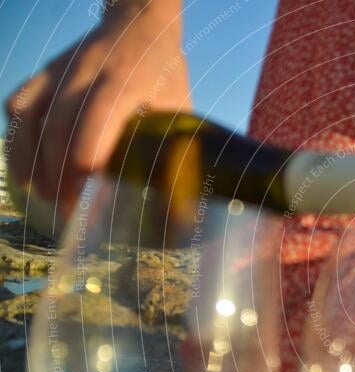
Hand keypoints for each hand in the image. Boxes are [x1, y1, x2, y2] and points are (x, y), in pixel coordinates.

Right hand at [4, 0, 188, 231]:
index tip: (86, 187)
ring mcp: (60, 70)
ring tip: (42, 194)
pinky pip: (17, 105)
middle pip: (60, 122)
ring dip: (31, 159)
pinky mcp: (43, 73)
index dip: (88, 148)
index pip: (101, 112)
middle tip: (67, 209)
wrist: (140, 23)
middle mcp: (88, 71)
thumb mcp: (180, 107)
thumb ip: (175, 148)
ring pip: (30, 115)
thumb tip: (181, 205)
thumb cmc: (165, 76)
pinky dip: (16, 138)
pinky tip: (25, 168)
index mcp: (129, 80)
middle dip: (59, 170)